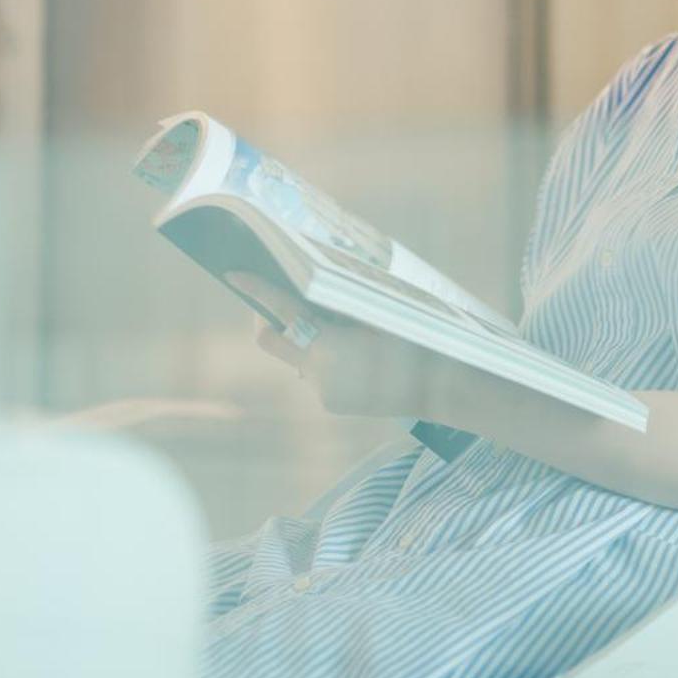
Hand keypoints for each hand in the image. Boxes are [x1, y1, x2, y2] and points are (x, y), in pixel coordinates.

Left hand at [226, 272, 456, 421]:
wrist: (443, 387)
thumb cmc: (416, 337)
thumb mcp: (379, 312)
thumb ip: (338, 305)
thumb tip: (306, 291)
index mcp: (331, 345)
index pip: (283, 311)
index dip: (257, 289)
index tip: (234, 273)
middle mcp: (318, 373)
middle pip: (270, 340)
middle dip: (267, 317)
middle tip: (278, 299)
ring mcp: (322, 392)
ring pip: (296, 355)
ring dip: (306, 338)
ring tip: (341, 328)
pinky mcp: (331, 404)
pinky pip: (314, 373)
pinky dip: (324, 358)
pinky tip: (356, 356)